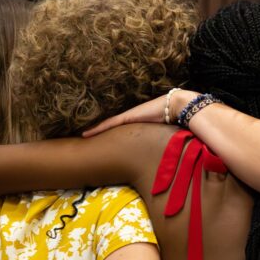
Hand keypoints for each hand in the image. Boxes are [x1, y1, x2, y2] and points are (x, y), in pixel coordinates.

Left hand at [82, 90, 198, 136]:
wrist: (177, 106)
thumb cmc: (173, 118)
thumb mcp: (164, 132)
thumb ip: (161, 139)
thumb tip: (166, 153)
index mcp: (138, 123)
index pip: (120, 127)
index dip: (108, 132)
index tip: (98, 137)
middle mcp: (131, 119)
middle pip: (111, 127)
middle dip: (99, 132)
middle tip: (84, 137)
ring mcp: (128, 117)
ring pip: (107, 126)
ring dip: (95, 131)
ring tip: (82, 136)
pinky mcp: (127, 118)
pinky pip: (109, 124)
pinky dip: (98, 129)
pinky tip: (86, 134)